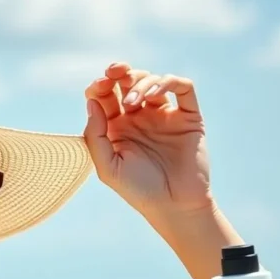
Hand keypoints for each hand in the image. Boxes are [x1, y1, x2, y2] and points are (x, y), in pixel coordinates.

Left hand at [83, 63, 212, 219]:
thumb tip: (91, 101)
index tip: (98, 86)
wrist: (174, 205)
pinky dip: (168, 81)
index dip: (100, 85)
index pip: (105, 96)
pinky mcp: (188, 116)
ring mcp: (164, 115)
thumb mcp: (108, 167)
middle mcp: (139, 117)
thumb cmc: (138, 190)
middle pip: (127, 82)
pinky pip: (182, 87)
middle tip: (114, 73)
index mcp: (116, 127)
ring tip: (134, 102)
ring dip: (140, 82)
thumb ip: (95, 136)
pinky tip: (156, 93)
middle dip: (119, 73)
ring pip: (152, 80)